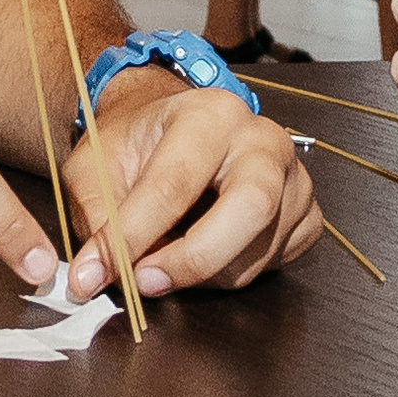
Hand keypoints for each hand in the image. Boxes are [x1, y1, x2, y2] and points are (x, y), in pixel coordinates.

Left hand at [58, 72, 321, 300]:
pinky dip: (233, 274)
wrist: (171, 131)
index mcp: (209, 113)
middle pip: (251, 207)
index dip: (135, 235)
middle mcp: (262, 139)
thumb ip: (95, 220)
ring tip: (164, 260)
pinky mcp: (306, 214)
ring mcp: (294, 178)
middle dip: (194, 259)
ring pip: (259, 250)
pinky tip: (205, 251)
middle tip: (145, 283)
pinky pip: (275, 263)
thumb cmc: (137, 145)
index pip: (175, 183)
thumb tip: (91, 276)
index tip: (101, 270)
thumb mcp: (94, 168)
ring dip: (203, 276)